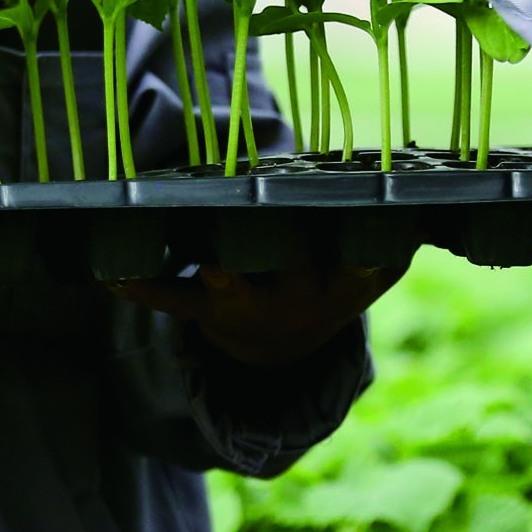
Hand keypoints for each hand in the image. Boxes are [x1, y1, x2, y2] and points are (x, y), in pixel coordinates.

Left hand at [107, 258, 403, 367]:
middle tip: (279, 233)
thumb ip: (397, 232)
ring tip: (207, 260)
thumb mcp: (372, 269)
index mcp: (342, 283)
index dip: (366, 256)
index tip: (373, 245)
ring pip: (233, 289)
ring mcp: (248, 307)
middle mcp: (297, 300)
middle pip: (293, 274)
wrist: (280, 358)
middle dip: (286, 260)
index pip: (359, 266)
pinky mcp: (205, 311)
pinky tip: (108, 274)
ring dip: (221, 275)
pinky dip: (140, 284)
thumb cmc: (330, 283)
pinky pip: (171, 298)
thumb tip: (424, 173)